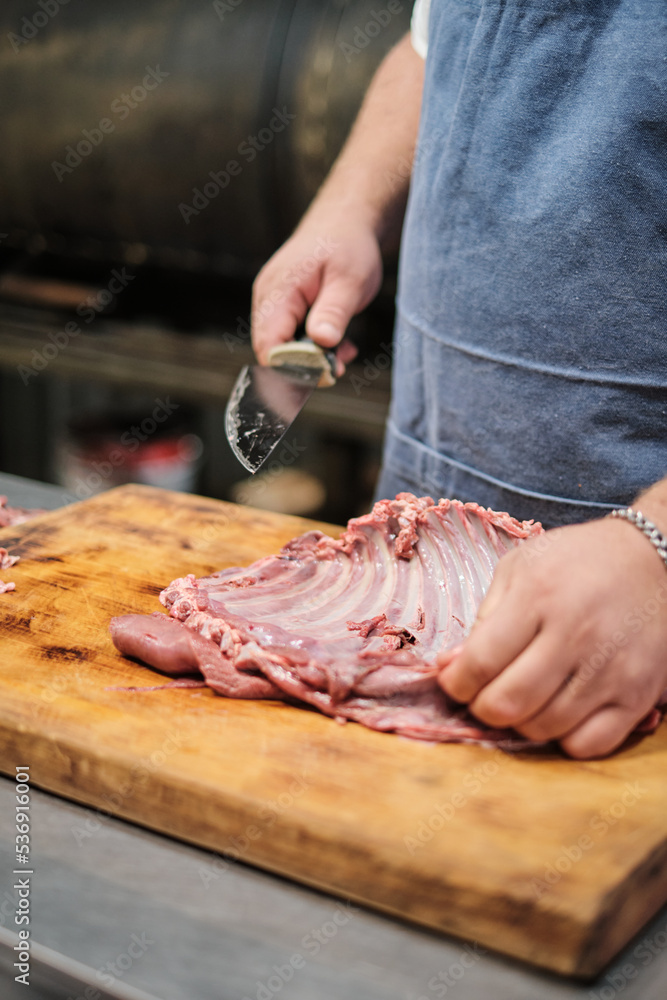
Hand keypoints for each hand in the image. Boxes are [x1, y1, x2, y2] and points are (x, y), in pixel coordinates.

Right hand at [251, 212, 382, 375]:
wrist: (344, 224)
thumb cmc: (347, 247)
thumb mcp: (350, 280)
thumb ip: (334, 312)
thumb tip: (321, 341)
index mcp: (279, 290)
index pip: (270, 345)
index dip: (291, 368)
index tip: (324, 375)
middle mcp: (268, 298)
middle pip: (271, 351)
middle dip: (304, 367)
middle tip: (338, 368)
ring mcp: (272, 303)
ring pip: (282, 347)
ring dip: (312, 358)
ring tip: (343, 353)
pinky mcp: (282, 308)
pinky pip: (290, 337)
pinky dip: (313, 347)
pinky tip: (338, 344)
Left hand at [437, 517, 666, 757]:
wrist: (651, 561)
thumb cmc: (576, 562)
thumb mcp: (519, 568)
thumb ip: (483, 618)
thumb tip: (450, 666)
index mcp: (538, 596)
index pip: (481, 662)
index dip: (455, 682)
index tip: (454, 680)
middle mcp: (576, 635)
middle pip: (508, 703)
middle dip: (482, 708)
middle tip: (484, 695)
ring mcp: (610, 669)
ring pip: (544, 728)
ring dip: (520, 723)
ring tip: (522, 698)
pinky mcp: (638, 695)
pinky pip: (588, 744)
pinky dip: (563, 738)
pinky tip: (558, 712)